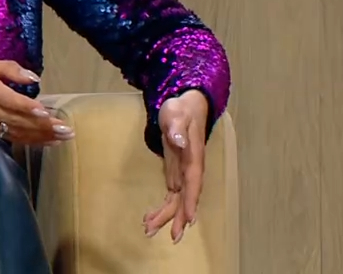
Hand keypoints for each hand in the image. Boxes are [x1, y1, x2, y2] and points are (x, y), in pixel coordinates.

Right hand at [0, 57, 72, 144]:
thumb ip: (7, 68)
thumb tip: (33, 76)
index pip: (10, 101)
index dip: (28, 107)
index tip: (46, 112)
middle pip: (20, 121)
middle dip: (45, 127)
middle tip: (67, 131)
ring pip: (19, 132)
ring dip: (42, 137)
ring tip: (63, 138)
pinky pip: (13, 138)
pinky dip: (32, 141)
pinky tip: (47, 142)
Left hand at [144, 89, 208, 242]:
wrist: (186, 106)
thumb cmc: (181, 110)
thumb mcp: (175, 115)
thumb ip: (177, 130)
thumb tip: (179, 142)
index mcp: (193, 159)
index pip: (193, 185)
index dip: (191, 203)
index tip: (188, 221)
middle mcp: (191, 170)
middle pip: (185, 199)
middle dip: (178, 218)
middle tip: (170, 238)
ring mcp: (184, 173)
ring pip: (177, 201)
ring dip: (166, 216)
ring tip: (149, 230)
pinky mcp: (176, 172)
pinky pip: (172, 195)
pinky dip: (163, 207)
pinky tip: (150, 217)